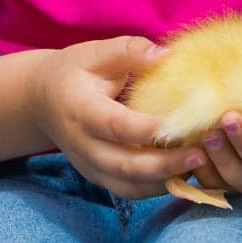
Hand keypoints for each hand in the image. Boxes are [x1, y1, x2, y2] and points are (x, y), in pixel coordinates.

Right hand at [30, 36, 208, 200]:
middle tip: (200, 154)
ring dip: (164, 180)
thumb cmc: (74, 71)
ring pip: (129, 185)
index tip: (180, 123)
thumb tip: (165, 55)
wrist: (42, 100)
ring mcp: (88, 165)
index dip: (147, 128)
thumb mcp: (95, 52)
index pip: (115, 125)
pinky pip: (128, 191)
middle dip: (164, 164)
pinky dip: (156, 188)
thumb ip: (128, 51)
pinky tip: (181, 175)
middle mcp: (82, 144)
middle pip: (125, 165)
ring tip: (197, 167)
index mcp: (80, 109)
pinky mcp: (97, 177)